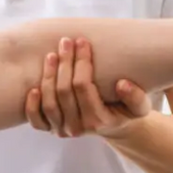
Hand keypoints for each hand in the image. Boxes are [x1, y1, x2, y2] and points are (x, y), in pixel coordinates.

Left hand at [26, 37, 153, 138]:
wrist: (113, 127)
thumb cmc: (126, 111)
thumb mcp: (140, 107)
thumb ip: (136, 97)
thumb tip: (121, 84)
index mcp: (99, 121)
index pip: (84, 87)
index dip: (81, 62)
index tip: (83, 42)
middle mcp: (78, 128)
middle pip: (64, 92)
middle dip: (65, 63)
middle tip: (66, 42)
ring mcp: (62, 130)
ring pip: (49, 103)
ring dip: (48, 76)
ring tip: (52, 55)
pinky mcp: (51, 130)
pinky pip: (36, 121)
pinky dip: (32, 106)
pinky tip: (33, 87)